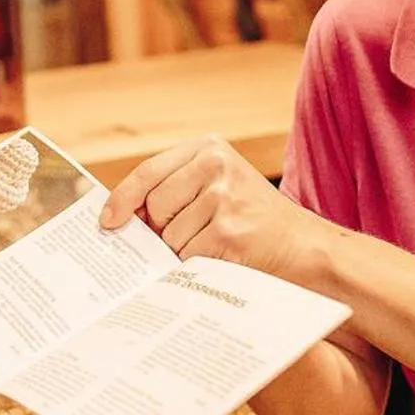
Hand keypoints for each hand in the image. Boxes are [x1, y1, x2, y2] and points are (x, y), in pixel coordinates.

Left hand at [98, 134, 336, 283]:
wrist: (307, 249)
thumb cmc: (256, 221)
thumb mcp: (220, 186)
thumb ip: (176, 189)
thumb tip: (121, 215)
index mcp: (209, 149)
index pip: (149, 172)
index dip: (122, 198)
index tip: (108, 220)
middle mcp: (216, 166)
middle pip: (154, 206)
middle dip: (161, 230)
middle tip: (190, 237)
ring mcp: (223, 198)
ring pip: (170, 235)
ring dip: (183, 251)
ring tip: (216, 246)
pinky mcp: (227, 232)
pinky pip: (187, 256)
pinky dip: (196, 265)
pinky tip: (221, 259)